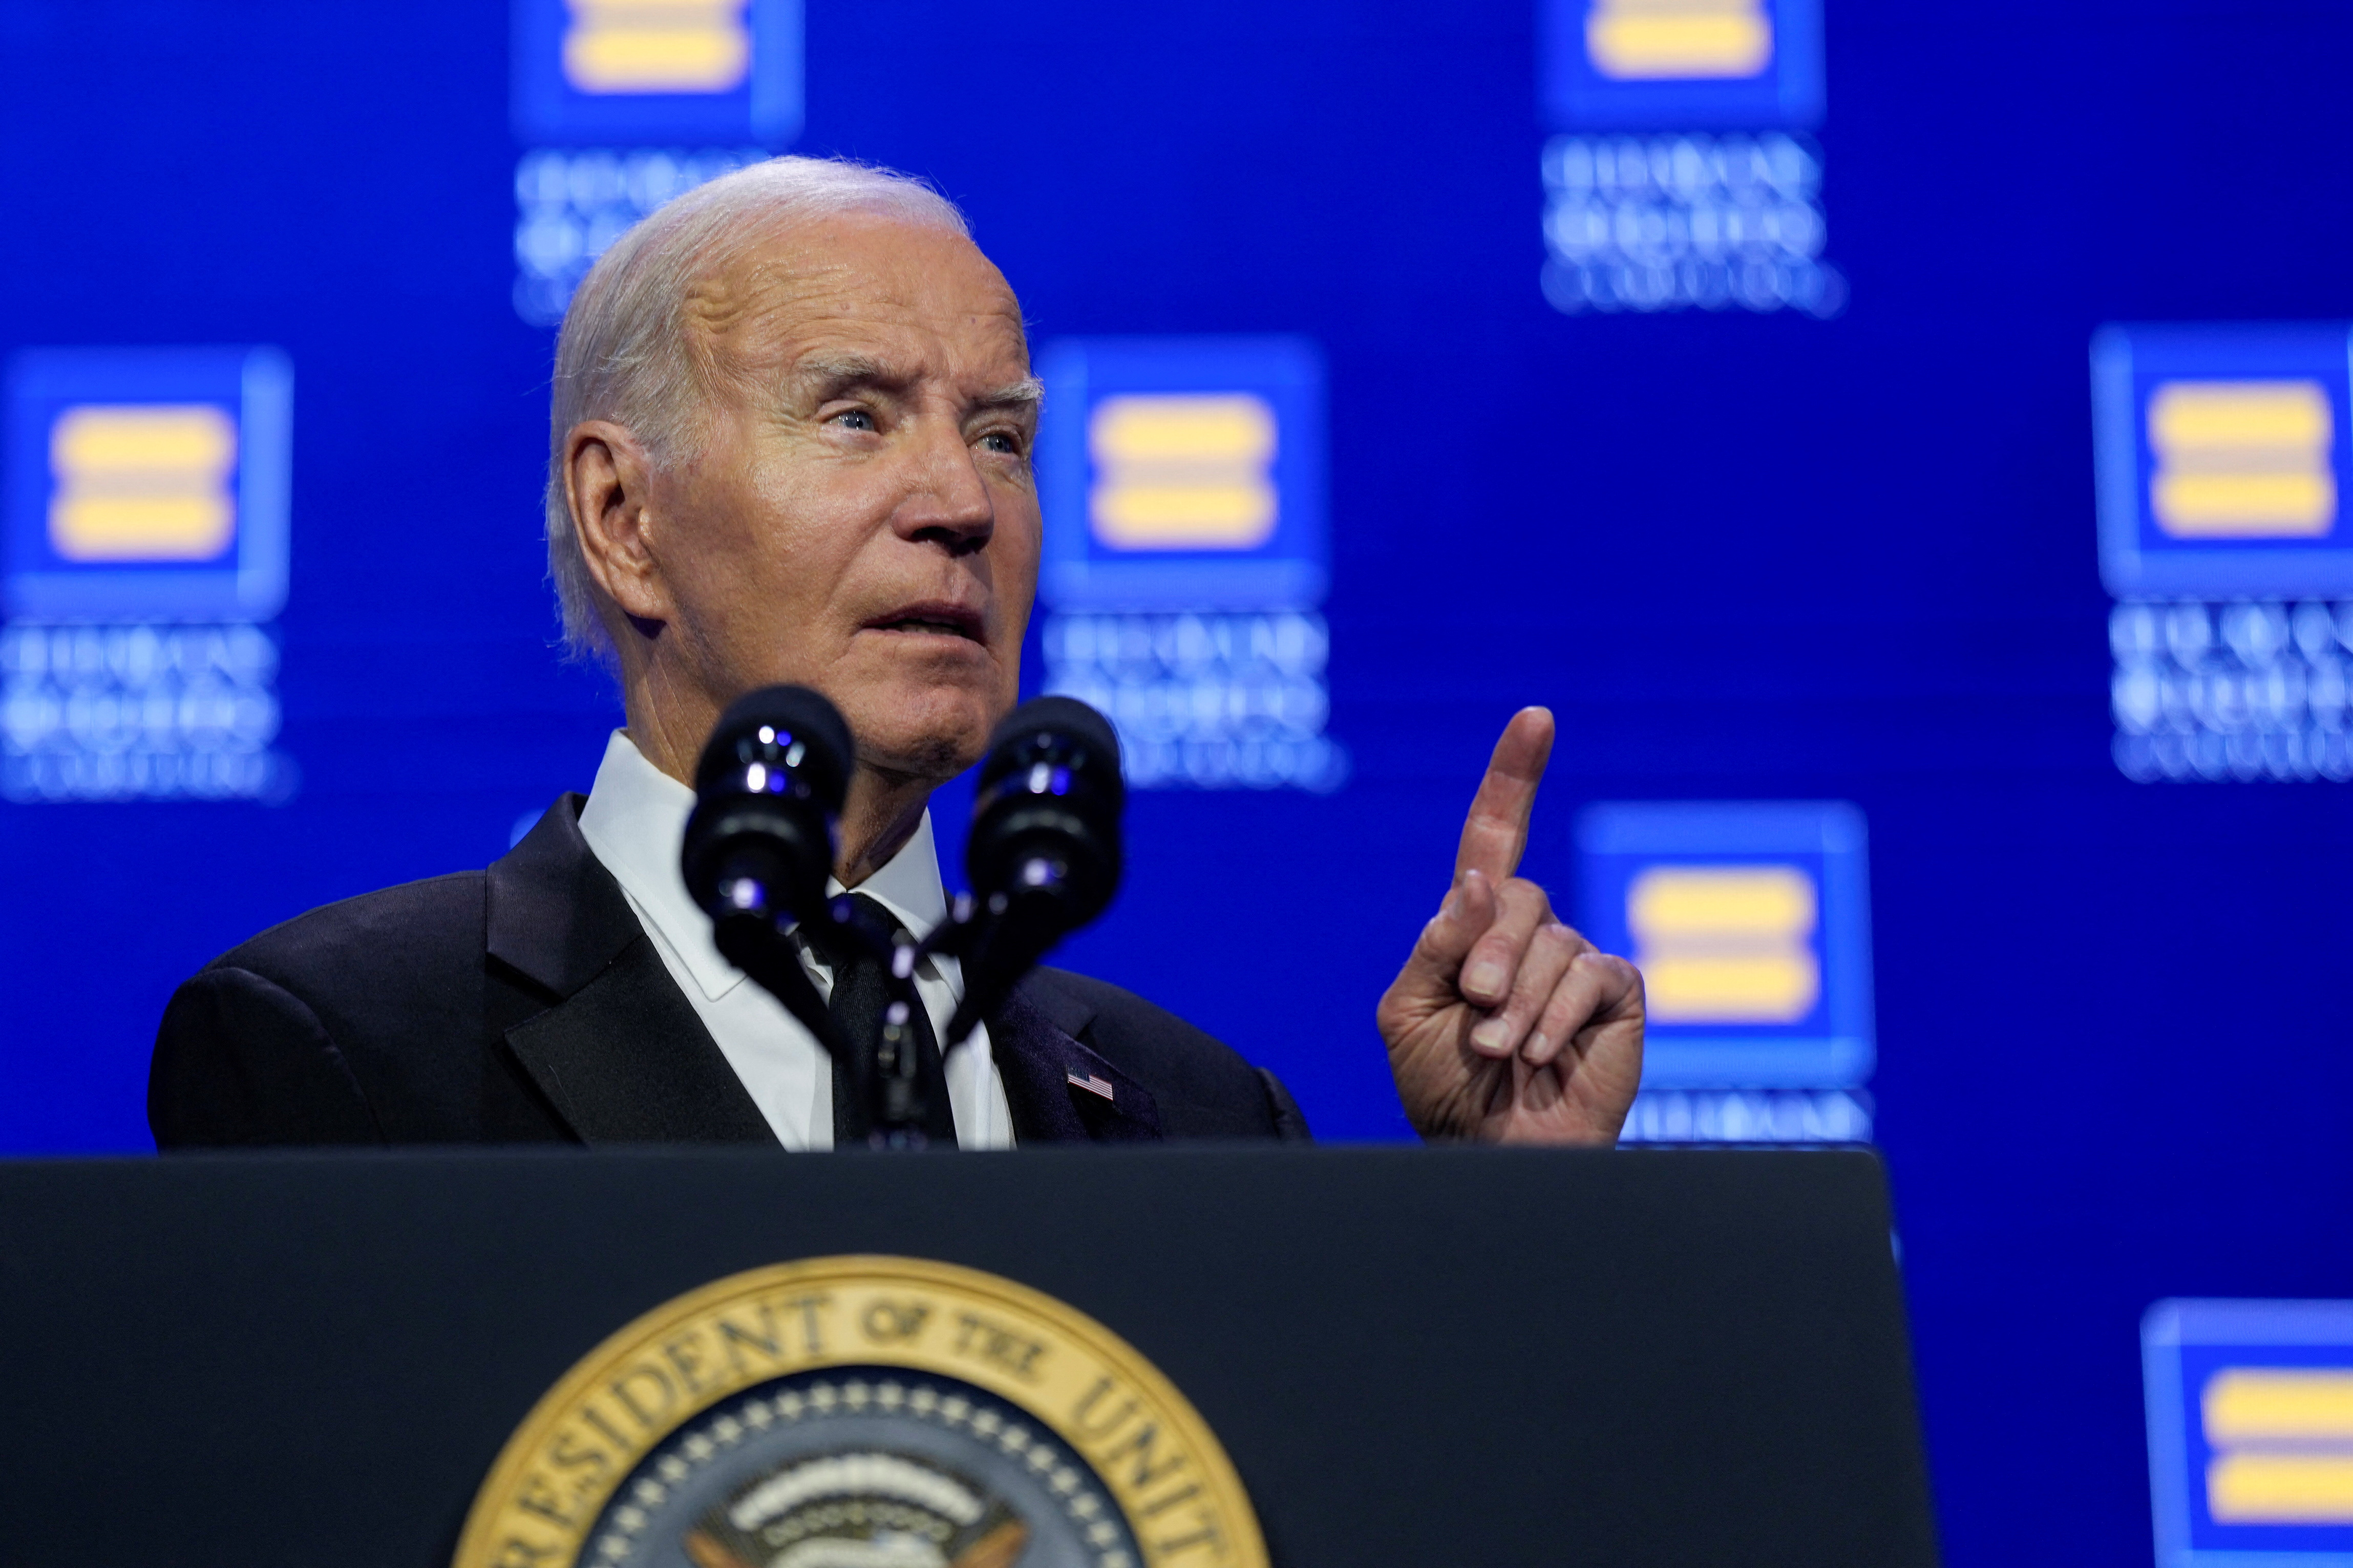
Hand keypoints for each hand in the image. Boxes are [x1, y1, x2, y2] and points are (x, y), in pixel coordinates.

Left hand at [1378, 707, 1644, 1143]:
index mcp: (1475, 925)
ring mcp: (1578, 959)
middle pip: (1517, 896)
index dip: (1515, 776)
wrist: (1486, 1152)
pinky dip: (1556, 1015)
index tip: (1536, 716)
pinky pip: (1592, 974)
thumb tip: (1477, 882)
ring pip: (1553, 941)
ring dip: (1517, 1002)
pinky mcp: (1618, 994)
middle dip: (1490, 956)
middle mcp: (1530, 931)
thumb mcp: (1408, 1013)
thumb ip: (1437, 946)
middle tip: (1475, 1013)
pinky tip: (1538, 1054)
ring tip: (1501, 1051)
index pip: (1496, 835)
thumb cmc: (1443, 1088)